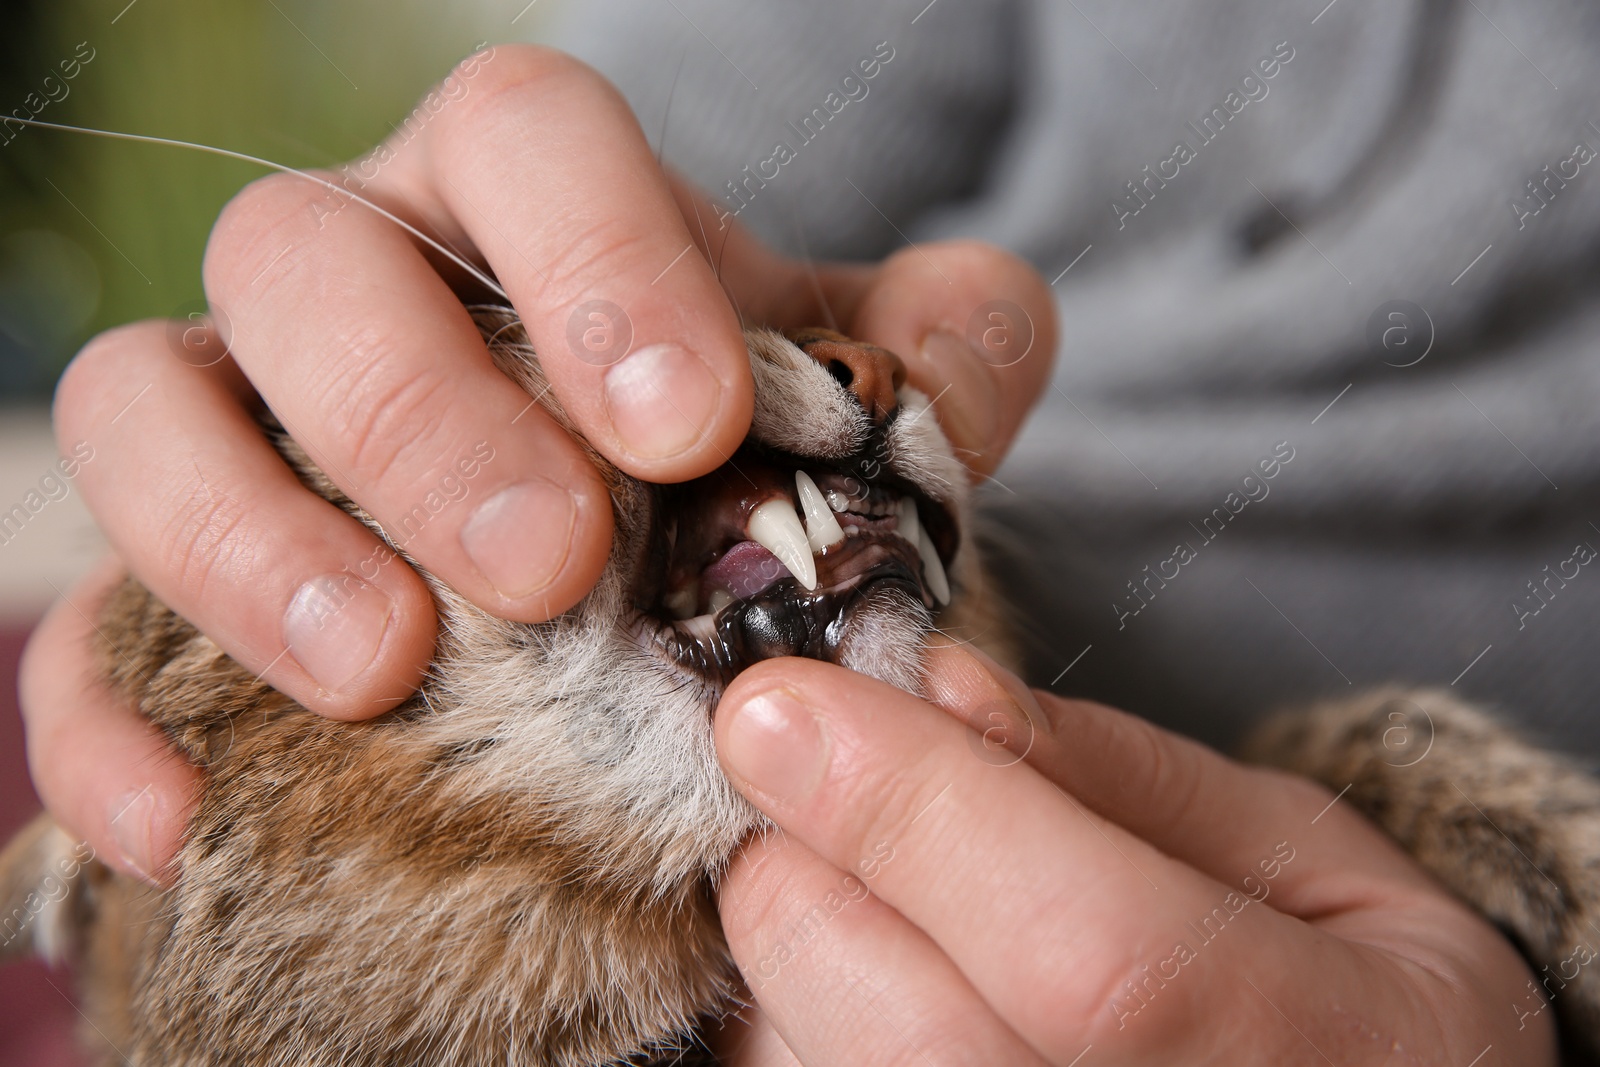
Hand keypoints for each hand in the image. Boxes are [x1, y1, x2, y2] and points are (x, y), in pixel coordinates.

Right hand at [18, 44, 1055, 883]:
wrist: (635, 555)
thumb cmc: (741, 454)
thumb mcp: (862, 392)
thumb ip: (940, 355)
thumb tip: (960, 370)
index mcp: (524, 199)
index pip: (529, 140)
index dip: (598, 260)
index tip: (688, 428)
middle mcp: (361, 279)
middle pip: (310, 261)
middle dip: (421, 416)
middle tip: (544, 566)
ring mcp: (240, 417)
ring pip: (146, 406)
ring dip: (245, 541)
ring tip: (380, 673)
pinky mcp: (168, 573)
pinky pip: (76, 622)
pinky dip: (109, 715)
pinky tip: (192, 818)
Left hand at [707, 642, 1555, 1064]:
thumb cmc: (1354, 1003)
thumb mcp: (1304, 852)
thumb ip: (1118, 770)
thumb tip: (935, 685)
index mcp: (1313, 1055)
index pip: (1083, 955)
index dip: (908, 815)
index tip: (778, 706)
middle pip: (911, 1033)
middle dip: (813, 867)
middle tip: (817, 780)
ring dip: (804, 946)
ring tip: (881, 890)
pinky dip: (797, 1014)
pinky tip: (876, 973)